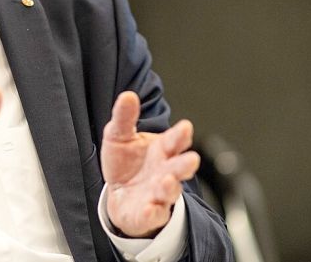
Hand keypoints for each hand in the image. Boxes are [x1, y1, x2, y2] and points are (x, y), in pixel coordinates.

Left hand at [101, 91, 199, 237]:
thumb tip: (128, 95)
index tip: (185, 127)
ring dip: (170, 187)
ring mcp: (159, 193)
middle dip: (185, 164)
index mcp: (162, 150)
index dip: (180, 135)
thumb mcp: (119, 135)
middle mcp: (165, 171)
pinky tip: (151, 209)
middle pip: (179, 167)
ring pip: (170, 191)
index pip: (174, 141)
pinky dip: (153, 213)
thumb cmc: (125, 161)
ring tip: (167, 181)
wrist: (120, 192)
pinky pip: (154, 214)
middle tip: (192, 159)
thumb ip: (125, 117)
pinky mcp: (149, 213)